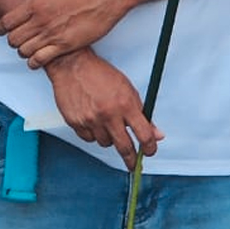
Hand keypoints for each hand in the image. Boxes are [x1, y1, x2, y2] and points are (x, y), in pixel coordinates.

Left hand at [0, 0, 125, 67]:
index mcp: (35, 2)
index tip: (0, 31)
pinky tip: (37, 59)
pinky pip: (40, 59)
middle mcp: (40, 19)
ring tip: (28, 50)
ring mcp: (52, 33)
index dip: (0, 28)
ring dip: (24, 52)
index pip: (6, 21)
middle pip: (13, 39)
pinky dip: (35, 62)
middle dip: (12, 41)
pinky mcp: (65, 45)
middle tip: (17, 40)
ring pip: (24, 51)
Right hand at [45, 49, 160, 168]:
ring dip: (109, 138)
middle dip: (131, 159)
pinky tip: (92, 121)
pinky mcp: (75, 122)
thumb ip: (142, 113)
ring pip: (105, 143)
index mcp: (125, 104)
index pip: (144, 135)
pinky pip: (88, 139)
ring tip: (106, 124)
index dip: (150, 148)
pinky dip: (93, 134)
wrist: (72, 64)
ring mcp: (90, 119)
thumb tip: (157, 134)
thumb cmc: (101, 74)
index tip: (149, 151)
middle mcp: (108, 114)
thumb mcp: (127, 89)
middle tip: (133, 164)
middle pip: (125, 148)